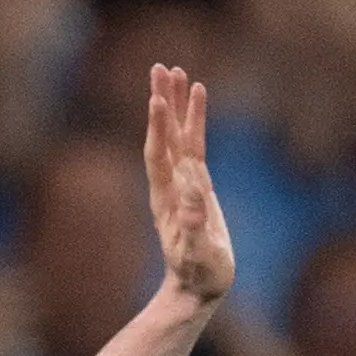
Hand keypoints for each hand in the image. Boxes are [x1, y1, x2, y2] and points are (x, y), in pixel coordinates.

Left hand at [142, 64, 231, 306]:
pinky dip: (195, 118)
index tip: (156, 100)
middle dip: (162, 102)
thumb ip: (194, 228)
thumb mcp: (199, 256)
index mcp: (166, 200)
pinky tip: (198, 94)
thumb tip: (194, 194)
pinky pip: (195, 142)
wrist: (196, 287)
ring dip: (175, 103)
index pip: (159, 156)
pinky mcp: (197, 181)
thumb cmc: (199, 276)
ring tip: (175, 70)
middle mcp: (170, 184)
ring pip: (177, 134)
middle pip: (164, 136)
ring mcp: (182, 181)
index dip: (158, 128)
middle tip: (160, 68)